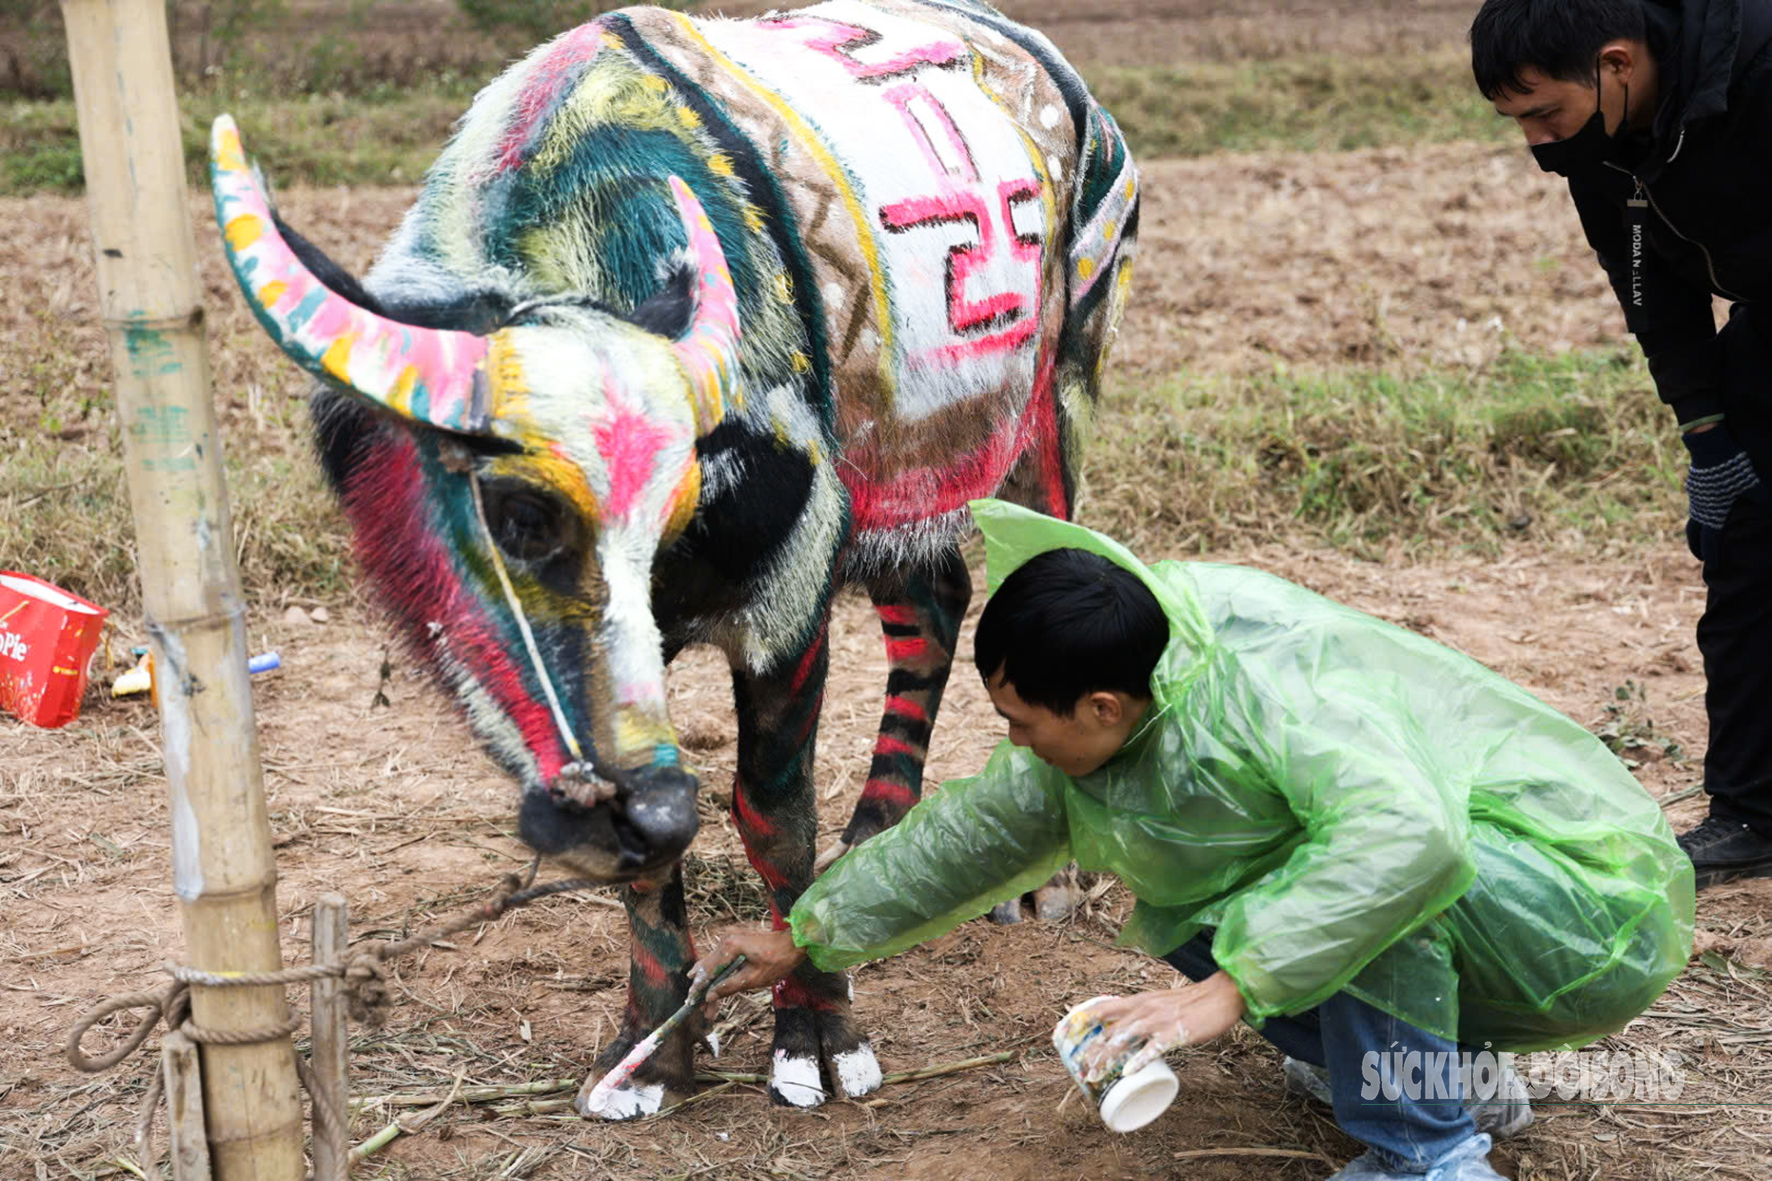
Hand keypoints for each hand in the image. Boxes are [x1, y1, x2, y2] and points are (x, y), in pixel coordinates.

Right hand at [691, 928, 806, 1016]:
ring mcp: (731, 940)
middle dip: (704, 990)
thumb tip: (709, 997)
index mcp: (729, 946)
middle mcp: (726, 939)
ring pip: (714, 966)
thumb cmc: (777, 961)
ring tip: (708, 1007)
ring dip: (711, 985)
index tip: (693, 1003)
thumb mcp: (752, 979)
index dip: (699, 989)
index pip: (707, 970)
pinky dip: (720, 977)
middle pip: (708, 968)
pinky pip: (723, 961)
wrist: (794, 944)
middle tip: (700, 1009)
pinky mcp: (736, 943)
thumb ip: (728, 987)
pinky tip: (715, 991)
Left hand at [1081, 971, 1246, 1079]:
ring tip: (1094, 1076)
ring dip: (1106, 1058)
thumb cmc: (1191, 1004)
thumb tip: (1128, 1034)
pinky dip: (1139, 1060)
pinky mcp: (1175, 1032)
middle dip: (1090, 1049)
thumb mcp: (1160, 1003)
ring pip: (1124, 1038)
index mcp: (1139, 1001)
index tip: (1064, 1035)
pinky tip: (1128, 1072)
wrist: (1221, 995)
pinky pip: (1153, 1048)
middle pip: (1109, 1028)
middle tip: (1078, 1069)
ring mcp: (1158, 1020)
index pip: (1102, 1007)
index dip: (1081, 1020)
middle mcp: (1143, 1008)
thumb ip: (1144, 1014)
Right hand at [1682, 421, 1764, 560]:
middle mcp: (1701, 509)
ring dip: (1697, 529)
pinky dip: (1700, 512)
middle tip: (1701, 556)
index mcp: (1714, 513)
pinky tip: (1708, 507)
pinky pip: (1696, 504)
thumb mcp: (1752, 484)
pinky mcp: (1695, 485)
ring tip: (1703, 533)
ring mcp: (1695, 497)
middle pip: (1694, 534)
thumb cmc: (1731, 466)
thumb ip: (1762, 499)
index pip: (1711, 541)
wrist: (1708, 444)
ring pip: (1693, 518)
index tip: (1712, 567)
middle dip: (1697, 547)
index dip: (1712, 555)